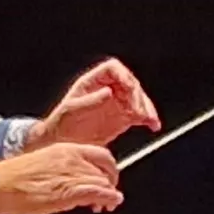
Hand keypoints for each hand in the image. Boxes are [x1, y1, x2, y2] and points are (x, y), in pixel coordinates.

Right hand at [0, 142, 123, 213]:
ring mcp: (72, 174)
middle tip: (108, 195)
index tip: (108, 178)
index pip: (101, 154)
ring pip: (104, 182)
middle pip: (105, 169)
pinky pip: (100, 193)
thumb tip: (73, 179)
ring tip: (105, 204)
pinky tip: (110, 204)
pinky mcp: (70, 191)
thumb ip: (63, 168)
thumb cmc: (13, 179)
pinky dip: (110, 198)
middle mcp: (72, 158)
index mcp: (65, 149)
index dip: (109, 168)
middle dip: (110, 183)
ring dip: (109, 194)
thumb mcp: (43, 164)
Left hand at [25, 58, 160, 149]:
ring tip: (149, 119)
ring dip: (146, 108)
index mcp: (93, 81)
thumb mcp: (71, 111)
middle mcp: (107, 89)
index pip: (113, 69)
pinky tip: (152, 124)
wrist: (63, 144)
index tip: (129, 87)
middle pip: (129, 83)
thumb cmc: (62, 125)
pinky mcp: (123, 117)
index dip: (123, 75)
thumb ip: (90, 101)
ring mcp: (117, 103)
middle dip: (137, 95)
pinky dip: (148, 119)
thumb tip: (108, 92)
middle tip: (139, 109)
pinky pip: (140, 114)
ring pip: (138, 99)